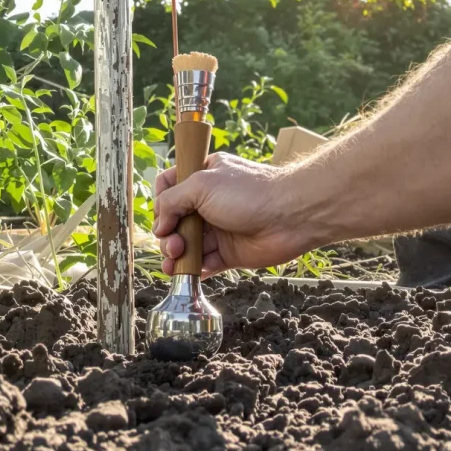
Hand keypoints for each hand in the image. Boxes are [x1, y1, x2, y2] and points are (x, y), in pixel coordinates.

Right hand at [152, 152, 317, 276]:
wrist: (290, 216)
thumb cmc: (248, 193)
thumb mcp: (201, 184)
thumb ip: (172, 200)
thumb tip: (160, 224)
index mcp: (203, 177)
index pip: (169, 187)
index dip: (160, 202)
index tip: (162, 215)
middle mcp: (208, 203)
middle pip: (174, 221)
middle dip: (167, 234)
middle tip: (173, 244)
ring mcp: (218, 229)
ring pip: (186, 245)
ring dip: (176, 255)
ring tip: (176, 260)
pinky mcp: (228, 253)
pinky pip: (204, 264)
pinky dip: (194, 270)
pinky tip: (188, 273)